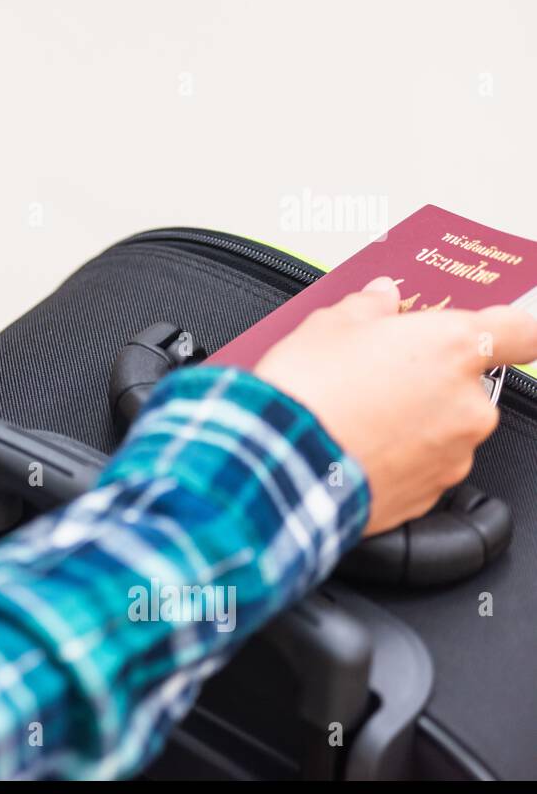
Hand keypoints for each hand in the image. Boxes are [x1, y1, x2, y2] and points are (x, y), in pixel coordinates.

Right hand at [255, 277, 536, 534]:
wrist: (281, 464)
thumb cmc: (308, 393)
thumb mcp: (327, 326)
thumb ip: (368, 308)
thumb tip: (381, 299)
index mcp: (453, 347)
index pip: (521, 331)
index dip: (511, 327)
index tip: (502, 329)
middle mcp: (467, 403)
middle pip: (468, 385)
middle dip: (429, 380)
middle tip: (379, 376)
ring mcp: (453, 454)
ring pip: (444, 428)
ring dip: (414, 421)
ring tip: (359, 418)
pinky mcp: (430, 494)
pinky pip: (422, 466)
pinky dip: (397, 457)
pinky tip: (357, 447)